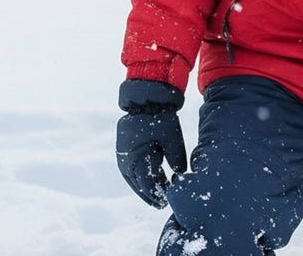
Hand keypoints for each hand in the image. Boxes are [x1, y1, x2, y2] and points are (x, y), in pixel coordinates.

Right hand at [116, 79, 186, 207]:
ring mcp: (122, 156)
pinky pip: (129, 171)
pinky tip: (148, 182)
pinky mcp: (122, 151)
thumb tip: (180, 177)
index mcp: (137, 157)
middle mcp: (125, 160)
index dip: (157, 195)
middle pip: (138, 185)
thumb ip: (177, 159)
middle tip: (162, 204)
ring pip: (132, 180)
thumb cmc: (161, 117)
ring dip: (143, 188)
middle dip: (150, 195)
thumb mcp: (173, 138)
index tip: (167, 201)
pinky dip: (138, 178)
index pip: (147, 185)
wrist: (146, 98)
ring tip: (156, 196)